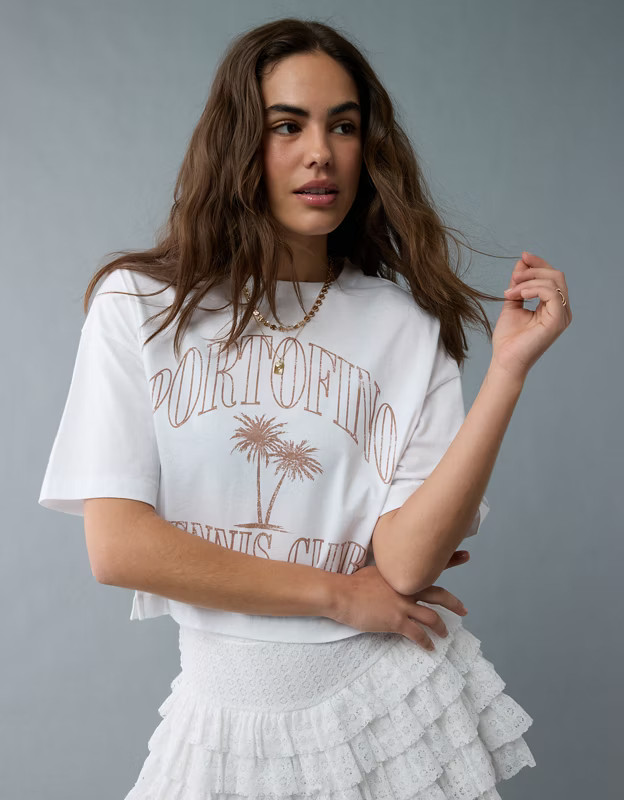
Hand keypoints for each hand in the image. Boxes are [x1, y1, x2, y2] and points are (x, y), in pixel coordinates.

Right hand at [332, 564, 467, 650]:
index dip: (451, 560)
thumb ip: (389, 574)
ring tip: (445, 634)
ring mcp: (403, 605)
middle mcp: (407, 588)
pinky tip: (430, 648)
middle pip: (439, 595)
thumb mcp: (375, 570)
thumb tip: (392, 575)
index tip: (466, 556)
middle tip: (464, 610)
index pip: (431, 566)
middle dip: (454, 603)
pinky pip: (418, 634)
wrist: (342, 594)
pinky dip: (426, 642)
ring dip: (441, 628)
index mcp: (403, 574)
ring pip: (432, 617)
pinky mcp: (397, 621)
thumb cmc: (353, 583)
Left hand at [492, 252, 571, 381]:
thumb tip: (523, 262)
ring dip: (529, 280)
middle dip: (534, 270)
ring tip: (511, 291)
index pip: (552, 278)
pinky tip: (518, 295)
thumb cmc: (508, 339)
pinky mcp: (557, 321)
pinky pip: (550, 293)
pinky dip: (532, 288)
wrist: (505, 360)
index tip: (523, 257)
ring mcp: (562, 316)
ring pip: (554, 281)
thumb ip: (519, 284)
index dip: (539, 264)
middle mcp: (562, 311)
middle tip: (514, 277)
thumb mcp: (513, 302)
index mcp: (554, 307)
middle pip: (556, 276)